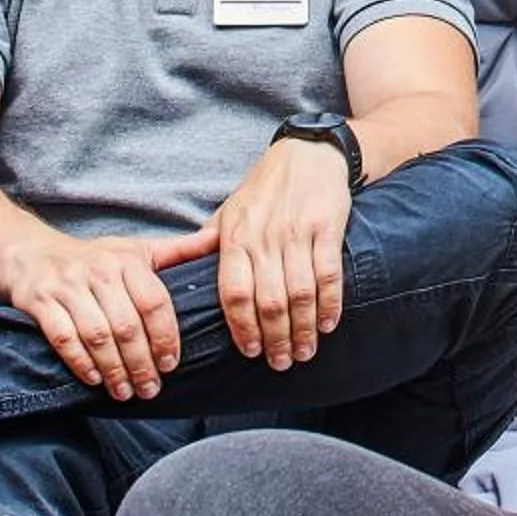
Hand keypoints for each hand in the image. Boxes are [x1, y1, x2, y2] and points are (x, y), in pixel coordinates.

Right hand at [1, 231, 184, 401]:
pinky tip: (94, 380)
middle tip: (150, 388)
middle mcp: (98, 271)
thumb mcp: (136, 249)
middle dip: (141, 363)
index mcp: (127, 260)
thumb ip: (178, 250)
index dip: (165, 337)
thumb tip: (219, 239)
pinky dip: (80, 361)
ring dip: (113, 369)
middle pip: (127, 325)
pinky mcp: (40, 301)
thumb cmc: (95, 259)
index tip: (170, 364)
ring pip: (96, 334)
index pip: (154, 303)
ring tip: (125, 391)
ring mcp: (67, 286)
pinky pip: (62, 337)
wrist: (32, 254)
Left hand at [197, 136, 353, 368]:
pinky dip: (330, 304)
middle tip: (281, 362)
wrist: (308, 153)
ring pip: (300, 293)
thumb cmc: (265, 188)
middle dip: (276, 338)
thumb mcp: (230, 211)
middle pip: (269, 301)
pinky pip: (328, 274)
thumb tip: (186, 279)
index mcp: (235, 237)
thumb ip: (211, 246)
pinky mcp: (327, 227)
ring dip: (304, 329)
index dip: (242, 327)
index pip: (233, 292)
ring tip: (305, 351)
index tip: (250, 352)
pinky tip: (328, 324)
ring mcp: (297, 232)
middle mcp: (264, 237)